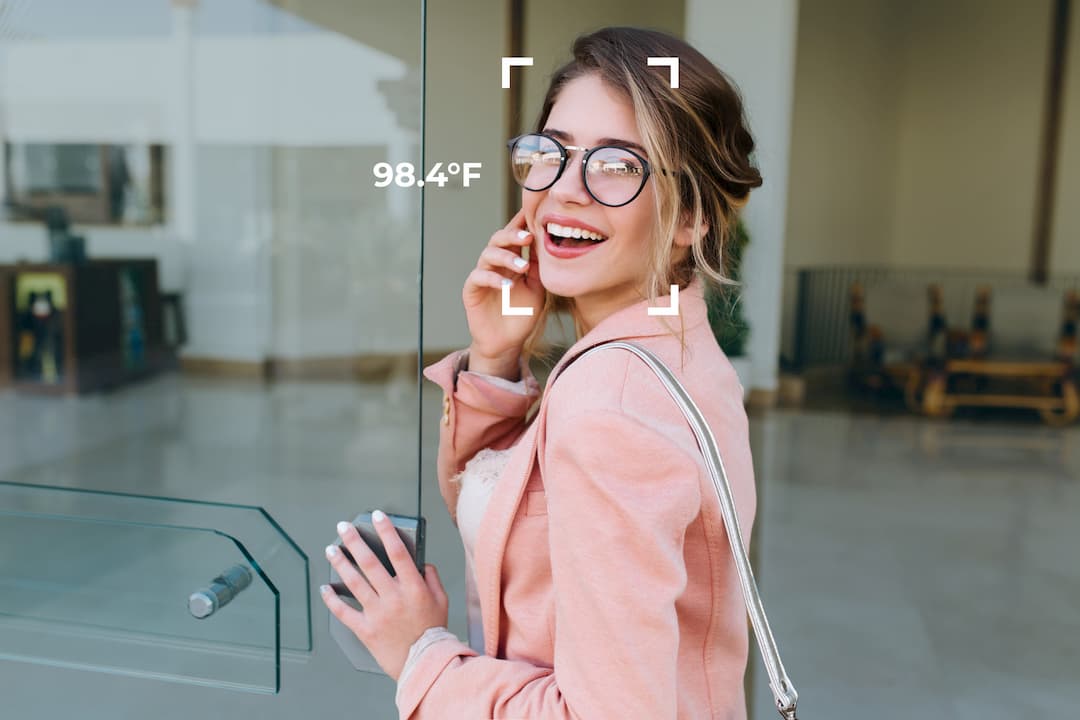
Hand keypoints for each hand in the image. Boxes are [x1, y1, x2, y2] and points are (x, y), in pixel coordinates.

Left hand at [320, 511, 448, 681]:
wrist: (425, 664)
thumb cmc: (433, 633)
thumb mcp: (442, 600)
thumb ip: (432, 578)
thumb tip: (421, 563)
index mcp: (413, 587)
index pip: (398, 552)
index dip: (387, 531)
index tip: (378, 517)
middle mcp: (393, 597)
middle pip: (370, 563)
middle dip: (355, 541)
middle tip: (344, 527)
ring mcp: (377, 613)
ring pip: (354, 583)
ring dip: (341, 564)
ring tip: (331, 550)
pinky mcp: (365, 630)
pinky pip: (344, 612)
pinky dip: (332, 600)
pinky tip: (325, 588)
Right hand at [463, 207, 544, 362]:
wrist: (508, 343)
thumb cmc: (523, 314)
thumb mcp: (537, 288)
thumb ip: (539, 266)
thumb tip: (544, 241)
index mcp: (511, 260)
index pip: (514, 236)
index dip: (521, 223)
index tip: (534, 214)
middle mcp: (495, 264)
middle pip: (498, 238)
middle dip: (513, 235)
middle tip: (528, 237)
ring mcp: (482, 275)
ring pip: (488, 254)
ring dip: (506, 257)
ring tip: (523, 267)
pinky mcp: (471, 290)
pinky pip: (478, 277)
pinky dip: (493, 278)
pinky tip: (507, 285)